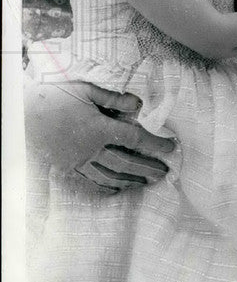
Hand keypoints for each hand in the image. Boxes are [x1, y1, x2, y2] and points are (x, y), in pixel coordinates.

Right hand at [24, 77, 173, 191]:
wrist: (21, 113)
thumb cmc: (55, 97)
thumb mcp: (87, 90)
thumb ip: (115, 99)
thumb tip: (139, 105)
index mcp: (99, 129)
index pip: (135, 138)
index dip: (155, 144)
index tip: (171, 147)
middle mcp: (90, 149)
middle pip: (126, 162)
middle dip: (148, 168)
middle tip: (165, 172)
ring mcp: (76, 162)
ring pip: (109, 176)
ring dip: (131, 180)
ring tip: (147, 183)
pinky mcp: (64, 168)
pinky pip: (87, 183)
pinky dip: (104, 188)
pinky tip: (116, 190)